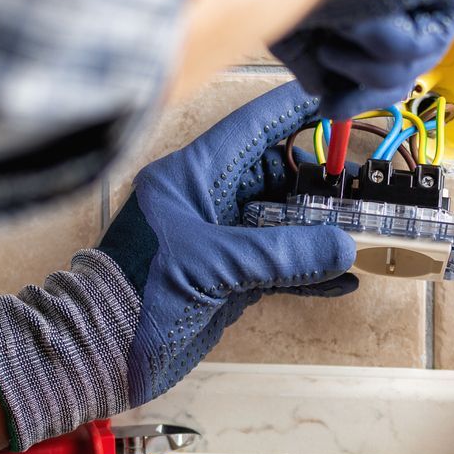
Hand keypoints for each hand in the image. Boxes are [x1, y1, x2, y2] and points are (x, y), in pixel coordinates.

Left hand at [0, 82, 356, 447]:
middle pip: (273, 176)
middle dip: (315, 181)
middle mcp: (205, 202)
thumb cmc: (131, 297)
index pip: (252, 129)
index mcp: (191, 178)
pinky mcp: (224, 279)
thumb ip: (280, 254)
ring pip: (279, 223)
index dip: (293, 112)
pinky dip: (308, 272)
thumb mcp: (212, 266)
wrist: (97, 354)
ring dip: (316, 231)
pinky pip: (277, 267)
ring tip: (357, 230)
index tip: (333, 99)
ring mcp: (216, 242)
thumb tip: (340, 247)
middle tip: (356, 183)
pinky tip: (340, 277)